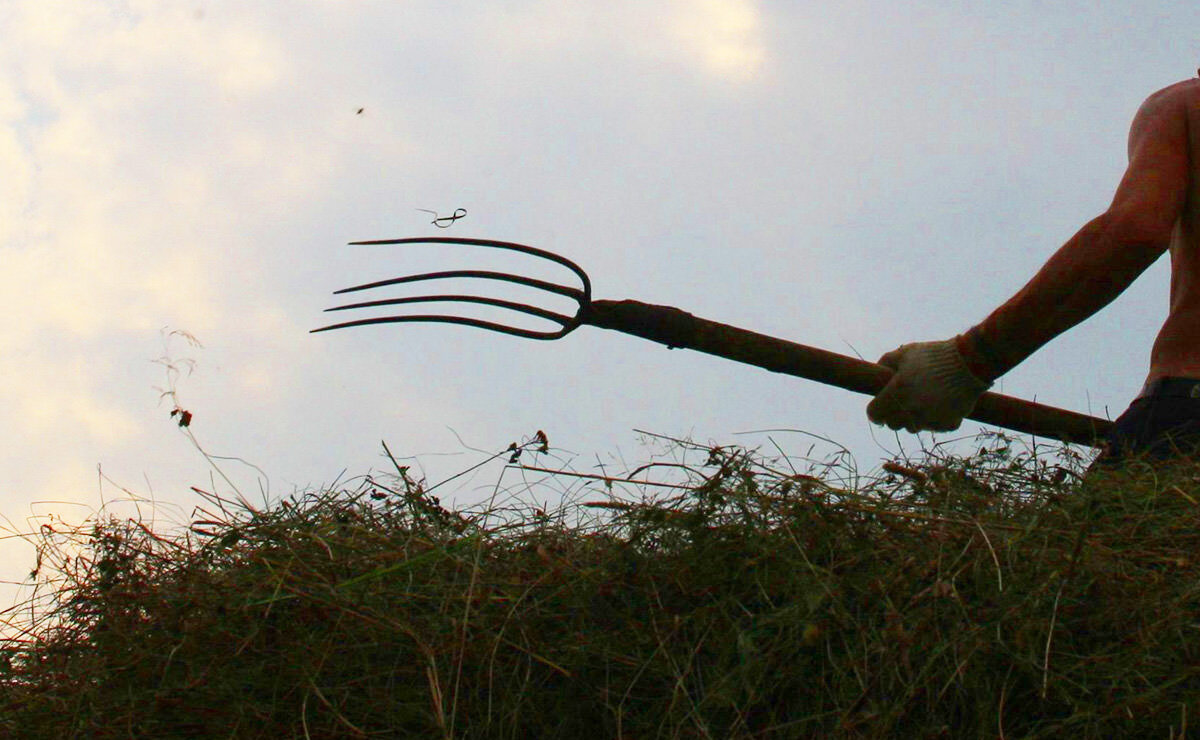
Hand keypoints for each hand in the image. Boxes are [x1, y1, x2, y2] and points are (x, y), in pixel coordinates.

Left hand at [866, 339, 990, 432]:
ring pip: (913, 427)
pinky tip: (941, 404)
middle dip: (893, 415)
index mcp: (896, 393)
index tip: (879, 407)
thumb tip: (878, 372)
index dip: (874, 411)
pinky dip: (936, 419)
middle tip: (901, 403)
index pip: (875, 415)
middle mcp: (911, 410)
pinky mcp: (948, 424)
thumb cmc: (934, 355)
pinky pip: (935, 427)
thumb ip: (886, 362)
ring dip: (913, 418)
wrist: (970, 362)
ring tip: (922, 402)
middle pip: (893, 424)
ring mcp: (930, 419)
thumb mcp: (905, 352)